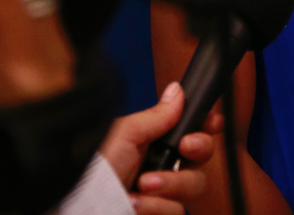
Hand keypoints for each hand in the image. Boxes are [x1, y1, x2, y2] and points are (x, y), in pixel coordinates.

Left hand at [99, 81, 220, 214]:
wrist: (81, 204)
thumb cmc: (93, 170)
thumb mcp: (125, 134)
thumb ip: (156, 115)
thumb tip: (178, 90)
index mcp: (154, 143)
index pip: (192, 132)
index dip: (207, 126)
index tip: (212, 122)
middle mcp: (162, 168)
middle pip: (203, 157)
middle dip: (198, 149)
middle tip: (184, 146)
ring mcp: (162, 195)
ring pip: (194, 186)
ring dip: (170, 184)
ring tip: (142, 185)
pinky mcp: (160, 213)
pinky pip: (178, 211)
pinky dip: (157, 207)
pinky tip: (135, 204)